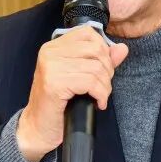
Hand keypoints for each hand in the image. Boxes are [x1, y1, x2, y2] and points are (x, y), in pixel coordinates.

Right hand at [17, 26, 127, 161]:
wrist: (38, 127)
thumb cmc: (58, 104)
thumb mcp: (80, 77)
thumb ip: (101, 60)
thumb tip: (122, 48)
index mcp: (54, 47)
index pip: (88, 33)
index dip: (103, 50)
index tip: (102, 69)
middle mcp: (50, 52)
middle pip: (96, 50)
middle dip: (107, 70)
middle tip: (102, 86)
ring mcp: (51, 67)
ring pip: (96, 68)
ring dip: (105, 86)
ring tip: (100, 97)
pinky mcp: (54, 83)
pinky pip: (91, 82)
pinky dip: (100, 94)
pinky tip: (98, 103)